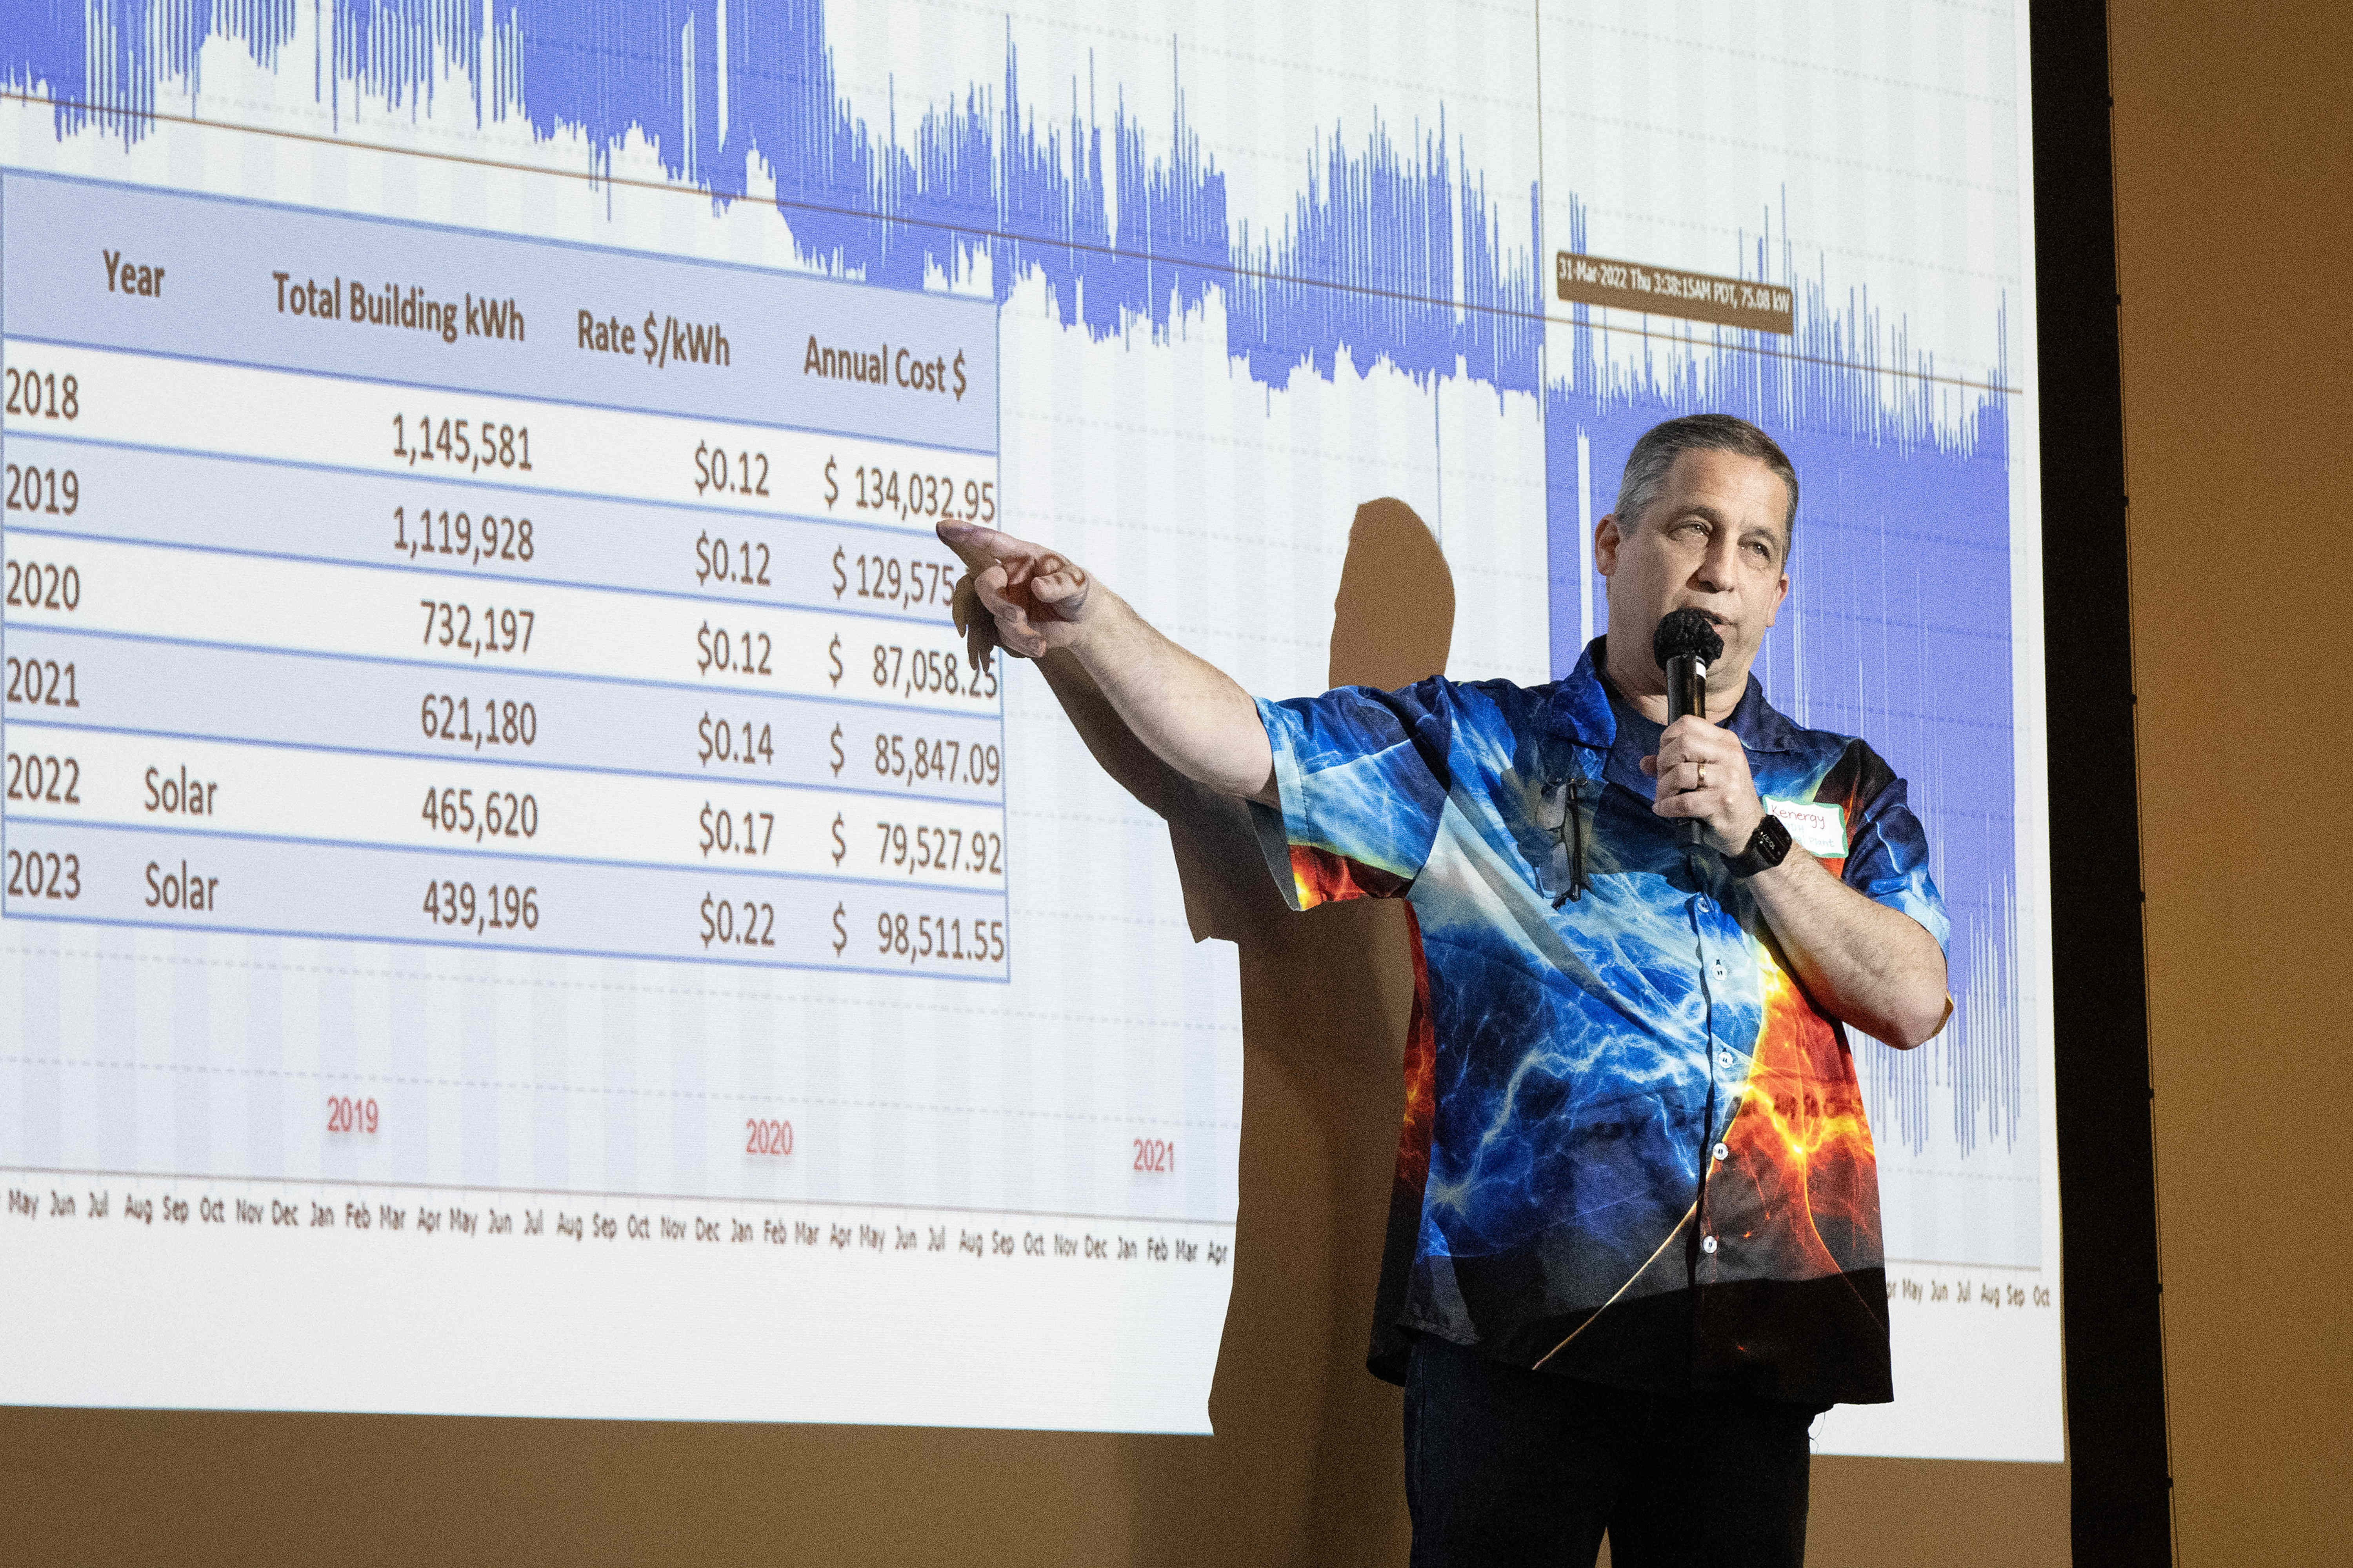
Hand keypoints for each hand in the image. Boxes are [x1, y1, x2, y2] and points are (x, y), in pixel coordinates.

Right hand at [938, 522, 1097, 671]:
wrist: (1084, 622)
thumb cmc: (1079, 591)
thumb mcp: (1077, 583)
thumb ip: (1059, 583)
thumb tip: (1037, 587)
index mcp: (1022, 556)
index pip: (992, 542)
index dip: (968, 534)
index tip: (943, 526)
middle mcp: (1008, 577)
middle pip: (984, 585)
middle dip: (996, 603)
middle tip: (1016, 617)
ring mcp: (1005, 601)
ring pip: (995, 616)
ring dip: (1016, 632)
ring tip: (1041, 643)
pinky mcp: (1006, 625)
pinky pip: (1003, 637)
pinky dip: (1021, 645)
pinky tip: (1041, 646)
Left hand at [1641, 716, 1765, 854]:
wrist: (1749, 828)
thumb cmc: (1722, 796)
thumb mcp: (1704, 773)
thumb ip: (1674, 764)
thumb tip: (1644, 763)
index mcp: (1725, 741)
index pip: (1687, 723)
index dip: (1667, 739)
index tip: (1665, 758)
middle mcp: (1729, 755)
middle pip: (1683, 743)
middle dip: (1664, 763)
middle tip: (1663, 780)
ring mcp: (1728, 778)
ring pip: (1681, 773)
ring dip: (1663, 788)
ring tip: (1663, 797)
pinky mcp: (1723, 802)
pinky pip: (1683, 801)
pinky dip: (1666, 807)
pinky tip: (1663, 810)